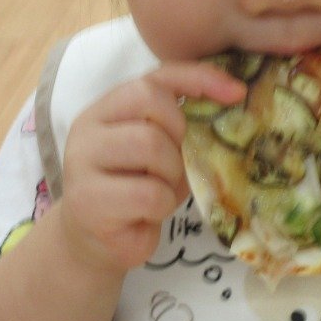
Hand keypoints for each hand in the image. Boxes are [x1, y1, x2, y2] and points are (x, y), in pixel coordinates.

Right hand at [58, 62, 244, 274]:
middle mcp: (88, 129)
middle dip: (179, 135)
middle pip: (151, 105)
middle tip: (176, 164)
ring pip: (151, 145)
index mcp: (106, 109)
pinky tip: (147, 213)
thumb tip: (233, 99)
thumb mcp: (160, 152)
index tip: (237, 93)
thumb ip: (179, 124)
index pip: (155, 77)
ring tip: (161, 190)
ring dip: (171, 174)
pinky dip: (162, 205)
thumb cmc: (136, 192)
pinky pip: (149, 193)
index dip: (198, 78)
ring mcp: (82, 162)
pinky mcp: (88, 200)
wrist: (98, 243)